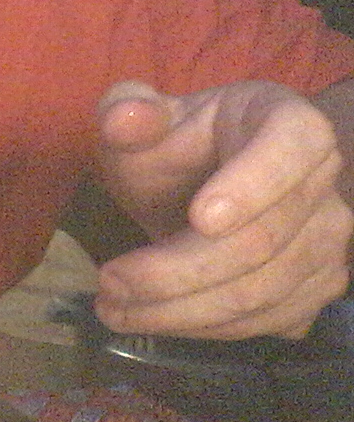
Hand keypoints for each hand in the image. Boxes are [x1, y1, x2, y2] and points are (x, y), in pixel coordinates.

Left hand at [94, 79, 351, 339]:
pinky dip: (200, 327)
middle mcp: (322, 182)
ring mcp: (327, 240)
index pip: (291, 149)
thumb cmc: (180, 142)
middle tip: (110, 280)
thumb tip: (122, 119)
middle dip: (177, 270)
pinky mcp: (315, 288)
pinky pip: (263, 321)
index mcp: (289, 123)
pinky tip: (149, 315)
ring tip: (112, 306)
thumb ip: (128, 109)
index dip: (251, 187)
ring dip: (179, 310)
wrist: (204, 178)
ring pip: (260, 293)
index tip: (199, 218)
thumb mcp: (144, 116)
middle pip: (261, 241)